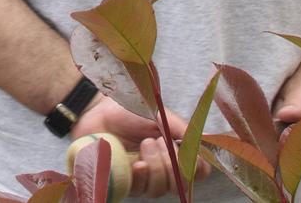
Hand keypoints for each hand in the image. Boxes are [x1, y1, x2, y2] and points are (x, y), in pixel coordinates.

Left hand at [74, 96, 204, 196]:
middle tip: (156, 141)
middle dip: (172, 164)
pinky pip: (140, 190)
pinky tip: (137, 164)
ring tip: (143, 144)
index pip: (198, 173)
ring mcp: (142, 179)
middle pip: (180, 184)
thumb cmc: (130, 112)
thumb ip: (182, 130)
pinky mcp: (124, 183)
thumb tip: (201, 146)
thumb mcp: (161, 116)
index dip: (196, 166)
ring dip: (156, 166)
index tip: (185, 150)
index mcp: (174, 153)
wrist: (99, 110)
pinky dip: (142, 176)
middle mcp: (161, 170)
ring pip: (160, 189)